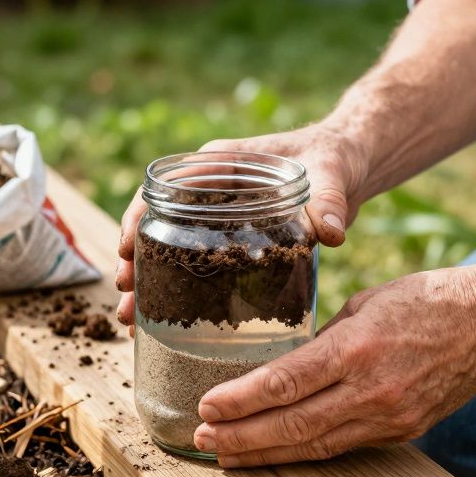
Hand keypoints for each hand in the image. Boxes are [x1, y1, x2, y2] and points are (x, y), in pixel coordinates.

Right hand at [114, 122, 368, 326]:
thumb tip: (331, 232)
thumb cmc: (336, 156)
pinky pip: (196, 259)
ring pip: (170, 245)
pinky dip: (178, 286)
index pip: (167, 185)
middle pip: (158, 220)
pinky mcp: (231, 236)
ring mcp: (218, 213)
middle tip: (125, 293)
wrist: (350, 165)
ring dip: (149, 279)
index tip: (126, 246)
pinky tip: (167, 319)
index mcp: (222, 162)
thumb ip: (330, 201)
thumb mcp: (333, 175)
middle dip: (135, 257)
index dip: (140, 214)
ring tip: (131, 317)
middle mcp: (212, 187)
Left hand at [190, 266, 475, 466]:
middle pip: (292, 424)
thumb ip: (324, 337)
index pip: (284, 383)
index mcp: (356, 347)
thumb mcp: (365, 302)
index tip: (206, 408)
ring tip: (227, 456)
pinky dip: (305, 451)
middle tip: (202, 441)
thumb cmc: (427, 298)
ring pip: (315, 445)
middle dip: (241, 436)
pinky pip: (343, 446)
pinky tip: (277, 452)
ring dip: (266, 452)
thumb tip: (288, 363)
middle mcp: (370, 389)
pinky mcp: (403, 430)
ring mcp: (389, 416)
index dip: (240, 401)